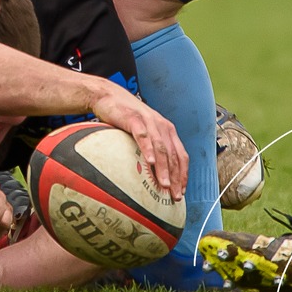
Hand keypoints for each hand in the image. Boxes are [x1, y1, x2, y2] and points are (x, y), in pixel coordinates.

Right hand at [91, 81, 187, 199]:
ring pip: (161, 148)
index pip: (181, 156)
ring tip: (164, 184)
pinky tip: (149, 162)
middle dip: (176, 177)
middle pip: (173, 155)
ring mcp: (148, 121)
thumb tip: (154, 173)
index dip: (183, 174)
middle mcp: (162, 126)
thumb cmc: (126, 117)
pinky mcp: (133, 119)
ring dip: (164, 168)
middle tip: (175, 195)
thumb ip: (152, 147)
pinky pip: (143, 136)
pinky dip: (148, 149)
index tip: (181, 191)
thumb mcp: (144, 131)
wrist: (108, 95)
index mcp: (167, 131)